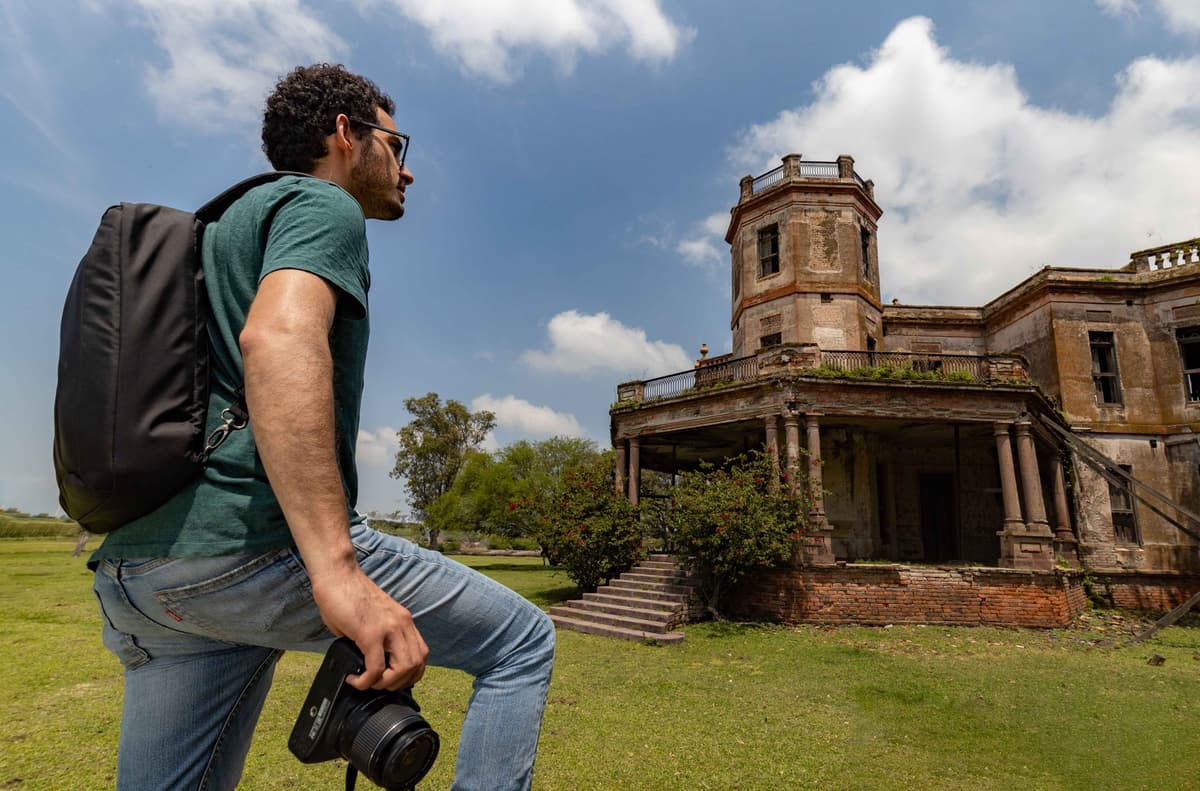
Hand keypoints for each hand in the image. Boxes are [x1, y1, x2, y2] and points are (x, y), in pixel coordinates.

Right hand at [310, 569, 428, 690]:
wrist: (337, 574)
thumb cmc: (348, 594)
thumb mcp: (372, 618)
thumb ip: (377, 639)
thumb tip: (368, 661)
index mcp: (403, 620)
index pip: (422, 654)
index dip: (410, 674)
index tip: (392, 680)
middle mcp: (401, 624)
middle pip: (416, 664)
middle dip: (398, 683)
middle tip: (378, 685)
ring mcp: (388, 628)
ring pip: (402, 669)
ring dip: (385, 684)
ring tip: (367, 683)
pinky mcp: (370, 633)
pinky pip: (376, 668)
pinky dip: (366, 681)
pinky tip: (355, 679)